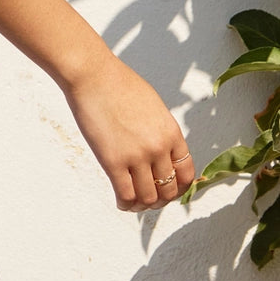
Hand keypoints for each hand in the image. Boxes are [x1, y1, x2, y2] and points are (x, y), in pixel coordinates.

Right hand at [62, 51, 195, 210]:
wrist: (93, 75)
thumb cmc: (118, 84)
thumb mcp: (153, 106)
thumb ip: (160, 131)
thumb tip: (160, 151)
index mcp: (171, 132)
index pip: (186, 173)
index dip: (179, 187)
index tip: (169, 189)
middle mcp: (158, 148)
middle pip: (169, 190)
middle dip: (161, 200)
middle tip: (150, 199)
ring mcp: (137, 156)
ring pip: (148, 198)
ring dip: (143, 206)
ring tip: (134, 203)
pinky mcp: (113, 161)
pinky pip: (126, 195)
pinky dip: (125, 204)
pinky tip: (121, 202)